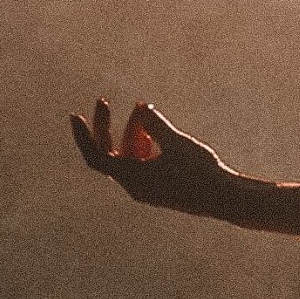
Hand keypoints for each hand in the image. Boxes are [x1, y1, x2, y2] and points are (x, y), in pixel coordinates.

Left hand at [71, 98, 237, 217]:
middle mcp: (134, 185)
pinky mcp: (159, 186)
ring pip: (128, 156)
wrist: (224, 198)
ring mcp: (146, 187)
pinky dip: (143, 144)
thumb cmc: (200, 170)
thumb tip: (142, 109)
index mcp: (132, 178)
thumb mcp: (177, 142)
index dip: (83, 137)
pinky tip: (154, 128)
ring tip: (142, 107)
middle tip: (103, 101)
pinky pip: (141, 163)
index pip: (96, 157)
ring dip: (131, 131)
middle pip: (110, 153)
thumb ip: (156, 125)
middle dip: (107, 127)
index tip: (75, 116)